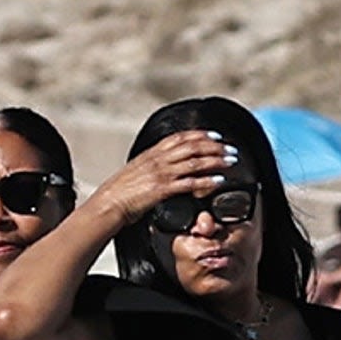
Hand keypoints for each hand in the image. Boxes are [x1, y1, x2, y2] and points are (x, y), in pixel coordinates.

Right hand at [85, 130, 238, 227]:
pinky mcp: (162, 189)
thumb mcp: (136, 171)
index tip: (216, 137)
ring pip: (195, 162)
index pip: (181, 137)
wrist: (108, 204)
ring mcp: (160, 173)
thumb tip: (163, 164)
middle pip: (193, 147)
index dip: (201, 135)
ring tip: (231, 162)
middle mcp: (158, 159)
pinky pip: (190, 183)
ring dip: (216, 161)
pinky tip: (219, 181)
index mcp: (152, 153)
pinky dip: (207, 181)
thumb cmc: (120, 191)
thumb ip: (151, 165)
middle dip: (215, 147)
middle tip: (231, 150)